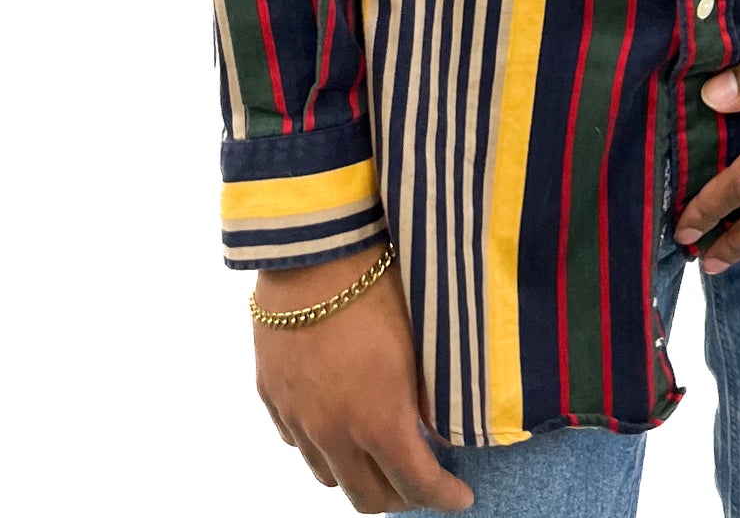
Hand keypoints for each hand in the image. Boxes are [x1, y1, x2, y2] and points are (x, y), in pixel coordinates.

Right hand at [253, 246, 473, 510]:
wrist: (314, 253)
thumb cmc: (380, 288)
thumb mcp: (419, 342)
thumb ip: (428, 395)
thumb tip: (437, 426)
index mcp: (380, 421)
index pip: (417, 485)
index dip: (444, 497)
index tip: (461, 498)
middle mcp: (335, 433)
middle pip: (368, 497)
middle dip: (401, 498)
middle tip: (422, 479)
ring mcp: (298, 418)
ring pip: (327, 476)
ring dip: (358, 474)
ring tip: (378, 453)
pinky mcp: (271, 397)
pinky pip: (297, 442)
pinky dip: (322, 446)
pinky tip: (338, 423)